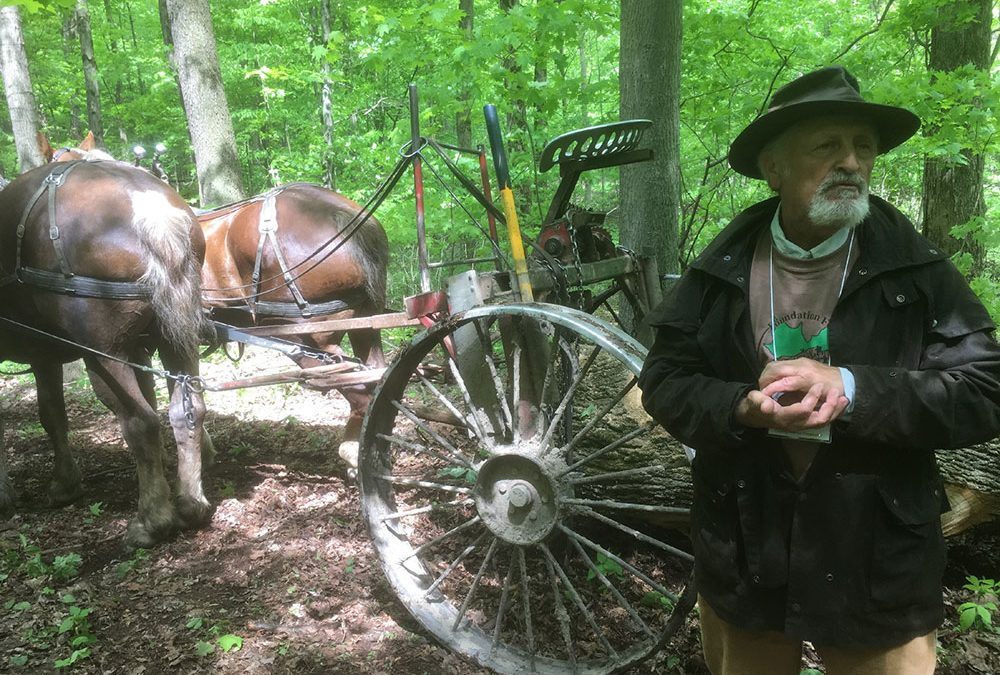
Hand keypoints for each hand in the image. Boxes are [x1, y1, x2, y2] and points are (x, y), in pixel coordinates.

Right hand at [735, 358, 849, 430]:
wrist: (757, 416)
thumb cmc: (756, 406)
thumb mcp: (754, 402)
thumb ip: (758, 402)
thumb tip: (765, 404)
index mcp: (783, 417)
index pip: (802, 411)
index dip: (811, 399)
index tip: (818, 385)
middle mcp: (794, 424)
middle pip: (817, 420)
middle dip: (829, 406)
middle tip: (836, 391)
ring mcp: (801, 425)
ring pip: (822, 421)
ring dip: (834, 410)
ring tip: (844, 398)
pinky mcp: (805, 423)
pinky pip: (823, 420)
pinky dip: (833, 412)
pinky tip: (840, 402)